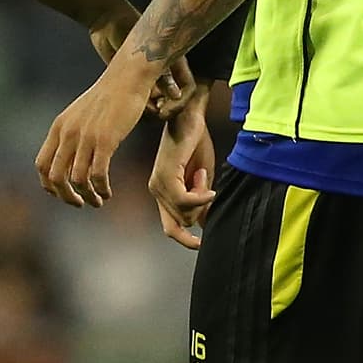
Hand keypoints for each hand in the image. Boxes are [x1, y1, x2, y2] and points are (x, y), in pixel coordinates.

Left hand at [36, 56, 154, 208]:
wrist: (126, 79)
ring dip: (87, 196)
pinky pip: (97, 174)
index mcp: (58, 128)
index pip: (42, 165)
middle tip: (80, 203)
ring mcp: (85, 137)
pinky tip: (108, 192)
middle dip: (66, 197)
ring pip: (77, 180)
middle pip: (55, 178)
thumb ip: (71, 135)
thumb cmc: (107, 98)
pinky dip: (101, 188)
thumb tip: (70, 160)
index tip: (65, 193)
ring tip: (99, 200)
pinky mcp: (105, 140)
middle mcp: (67, 133)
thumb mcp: (79, 115)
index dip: (50, 186)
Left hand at [89, 1, 189, 115]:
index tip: (166, 110)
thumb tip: (176, 95)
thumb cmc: (129, 27)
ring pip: (156, 99)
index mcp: (175, 59)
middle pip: (172, 97)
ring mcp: (149, 74)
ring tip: (140, 109)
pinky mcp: (132, 78)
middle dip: (164, 108)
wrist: (106, 21)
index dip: (180, 102)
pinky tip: (128, 104)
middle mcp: (164, 68)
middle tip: (154, 113)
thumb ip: (164, 74)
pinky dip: (136, 104)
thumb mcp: (149, 51)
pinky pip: (139, 97)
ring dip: (150, 108)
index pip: (187, 87)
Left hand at [149, 93, 215, 248]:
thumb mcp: (202, 179)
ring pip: (185, 212)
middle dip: (201, 206)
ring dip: (201, 196)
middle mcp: (157, 190)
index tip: (200, 244)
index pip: (170, 228)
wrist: (191, 118)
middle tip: (203, 179)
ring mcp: (159, 185)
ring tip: (200, 171)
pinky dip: (199, 195)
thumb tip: (203, 224)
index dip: (185, 239)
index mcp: (164, 192)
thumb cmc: (196, 144)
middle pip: (183, 221)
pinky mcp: (165, 176)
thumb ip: (200, 202)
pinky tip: (206, 181)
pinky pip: (184, 201)